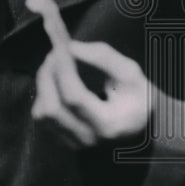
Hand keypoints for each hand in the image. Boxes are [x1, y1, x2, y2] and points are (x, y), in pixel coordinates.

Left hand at [26, 0, 153, 149]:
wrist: (143, 128)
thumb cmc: (138, 98)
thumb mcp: (131, 74)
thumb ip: (104, 58)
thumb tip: (70, 46)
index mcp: (109, 124)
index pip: (74, 96)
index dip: (62, 67)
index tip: (60, 42)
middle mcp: (87, 139)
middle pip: (50, 107)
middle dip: (49, 73)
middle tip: (59, 49)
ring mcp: (72, 143)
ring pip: (41, 111)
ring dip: (45, 81)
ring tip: (60, 63)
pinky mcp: (61, 140)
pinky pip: (41, 114)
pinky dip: (45, 92)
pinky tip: (58, 81)